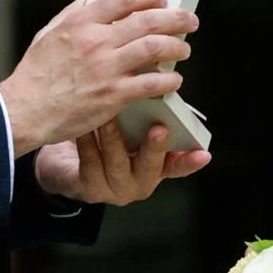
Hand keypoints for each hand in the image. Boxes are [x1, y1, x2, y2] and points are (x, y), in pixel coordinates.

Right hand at [0, 0, 198, 155]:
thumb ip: (71, 12)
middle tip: (190, 21)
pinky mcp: (112, 96)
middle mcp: (96, 41)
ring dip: (176, 47)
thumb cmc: (34, 74)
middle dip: (176, 18)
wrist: (24, 111)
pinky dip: (169, 81)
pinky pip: (151, 83)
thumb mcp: (47, 33)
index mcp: (80, 22)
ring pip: (155, 48)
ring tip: (185, 49)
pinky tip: (175, 82)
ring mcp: (106, 68)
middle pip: (148, 20)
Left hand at [34, 117, 209, 204]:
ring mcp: (114, 188)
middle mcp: (139, 182)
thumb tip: (158, 83)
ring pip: (117, 165)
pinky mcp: (89, 189)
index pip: (178, 166)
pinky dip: (88, 143)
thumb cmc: (106, 140)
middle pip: (151, 167)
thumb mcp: (131, 131)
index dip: (191, 161)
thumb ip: (147, 119)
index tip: (204, 154)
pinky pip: (90, 164)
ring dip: (114, 139)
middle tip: (159, 129)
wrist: (68, 165)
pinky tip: (85, 126)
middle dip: (154, 148)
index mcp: (155, 168)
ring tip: (111, 117)